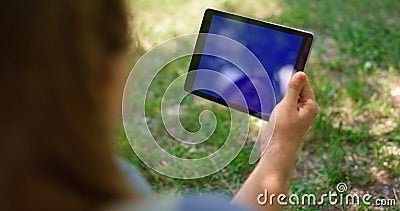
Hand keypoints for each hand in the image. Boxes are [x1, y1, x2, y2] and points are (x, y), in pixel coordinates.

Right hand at [233, 72, 317, 210]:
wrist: (276, 153)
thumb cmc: (282, 132)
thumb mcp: (287, 106)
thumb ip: (293, 89)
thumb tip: (301, 73)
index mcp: (311, 105)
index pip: (304, 82)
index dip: (293, 77)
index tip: (281, 71)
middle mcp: (307, 109)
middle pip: (297, 89)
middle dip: (286, 88)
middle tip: (278, 94)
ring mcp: (298, 115)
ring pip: (289, 97)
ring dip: (280, 97)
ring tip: (276, 109)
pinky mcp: (289, 119)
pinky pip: (285, 105)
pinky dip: (278, 104)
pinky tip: (273, 112)